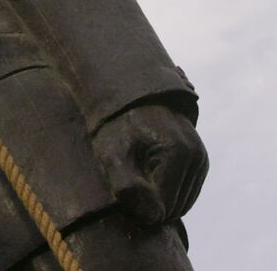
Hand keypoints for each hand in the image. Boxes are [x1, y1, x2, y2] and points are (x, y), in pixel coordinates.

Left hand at [93, 104, 207, 224]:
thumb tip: (153, 216)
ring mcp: (202, 160)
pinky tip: (148, 176)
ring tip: (137, 174)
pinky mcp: (200, 163)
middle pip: (174, 208)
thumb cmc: (116, 126)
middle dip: (150, 202)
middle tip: (127, 178)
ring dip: (158, 198)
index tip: (120, 185)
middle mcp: (197, 157)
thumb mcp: (112, 154)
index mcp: (179, 153)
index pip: (164, 207)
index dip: (138, 205)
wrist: (128, 98)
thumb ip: (128, 186)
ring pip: (181, 204)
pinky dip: (167, 193)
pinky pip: (185, 195)